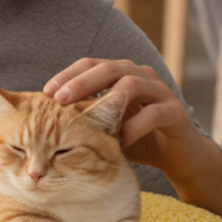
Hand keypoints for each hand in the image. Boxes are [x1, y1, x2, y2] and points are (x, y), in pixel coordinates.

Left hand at [43, 58, 210, 182]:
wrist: (178, 156)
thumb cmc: (135, 138)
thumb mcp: (105, 125)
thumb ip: (83, 116)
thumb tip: (42, 118)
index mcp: (121, 74)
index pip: (91, 64)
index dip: (68, 75)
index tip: (45, 92)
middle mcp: (141, 76)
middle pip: (109, 68)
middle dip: (81, 82)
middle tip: (59, 99)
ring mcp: (160, 92)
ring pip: (131, 84)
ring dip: (106, 100)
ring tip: (84, 117)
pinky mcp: (175, 112)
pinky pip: (153, 113)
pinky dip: (133, 126)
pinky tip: (119, 140)